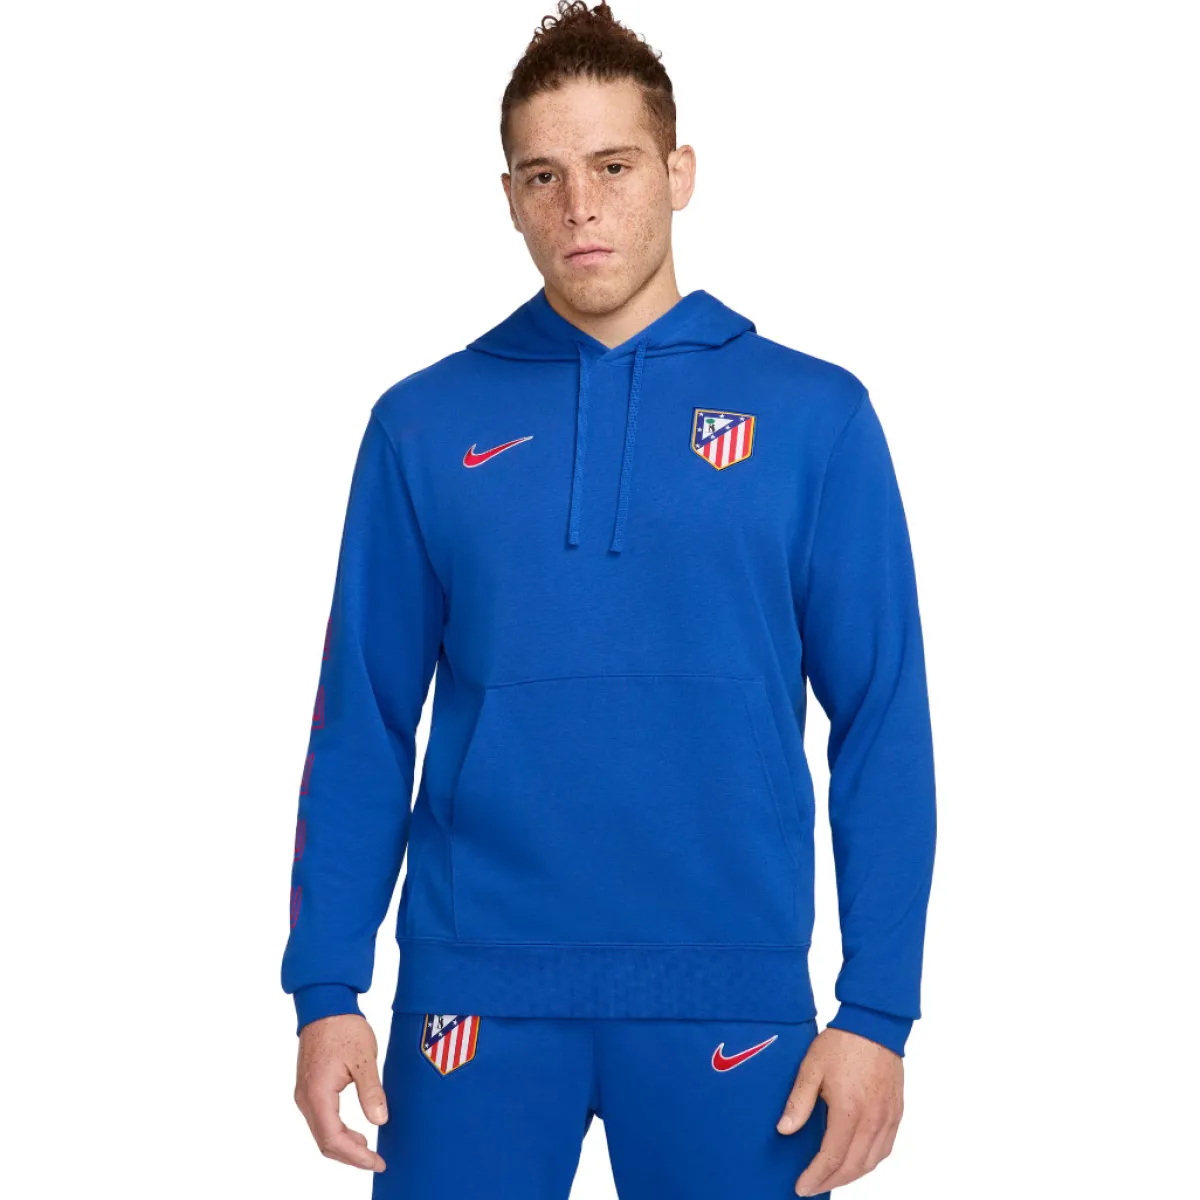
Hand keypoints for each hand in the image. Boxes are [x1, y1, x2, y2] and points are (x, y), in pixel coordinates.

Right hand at [294, 1013, 388, 1171]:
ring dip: (344, 1146)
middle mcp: (305, 1099)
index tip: (376, 1161)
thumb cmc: (344, 1028)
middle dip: (350, 1157)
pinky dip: (337, 1132)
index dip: (355, 1156)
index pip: (333, 1138)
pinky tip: (356, 1132)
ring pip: (321, 1133)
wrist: (325, 1004)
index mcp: (318, 1093)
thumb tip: (380, 1120)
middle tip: (376, 1161)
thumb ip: (371, 1092)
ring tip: (368, 1149)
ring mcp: (304, 1094)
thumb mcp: (364, 1059)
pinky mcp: (309, 1089)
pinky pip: (321, 1120)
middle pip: (325, 1142)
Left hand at [776, 1026, 903, 1195]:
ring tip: (830, 1178)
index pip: (831, 1158)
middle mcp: (873, 1120)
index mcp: (850, 1111)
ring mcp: (888, 1118)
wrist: (874, 1024)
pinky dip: (869, 1162)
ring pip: (871, 1162)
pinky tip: (857, 1162)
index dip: (815, 1177)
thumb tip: (783, 1130)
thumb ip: (798, 1102)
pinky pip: (885, 1149)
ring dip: (851, 1176)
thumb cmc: (841, 1043)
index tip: (801, 1187)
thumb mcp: (811, 1068)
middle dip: (830, 1182)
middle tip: (812, 1187)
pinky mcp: (896, 1112)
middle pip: (852, 1167)